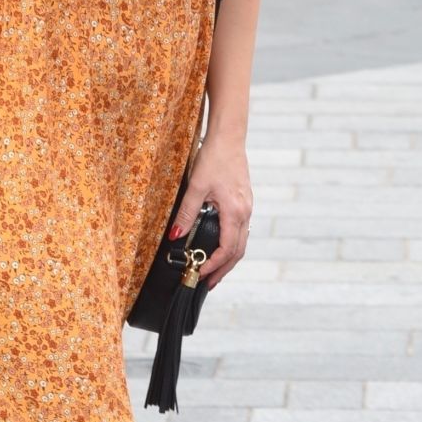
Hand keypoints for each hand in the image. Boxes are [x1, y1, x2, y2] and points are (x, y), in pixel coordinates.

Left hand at [168, 136, 252, 289]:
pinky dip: (232, 245)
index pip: (227, 248)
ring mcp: (247, 207)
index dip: (214, 264)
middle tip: (208, 283)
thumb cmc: (213, 158)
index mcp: (235, 211)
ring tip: (214, 271)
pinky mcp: (244, 202)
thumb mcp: (196, 187)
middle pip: (238, 250)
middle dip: (223, 269)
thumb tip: (175, 237)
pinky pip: (241, 231)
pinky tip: (221, 248)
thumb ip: (186, 214)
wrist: (228, 138)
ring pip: (241, 242)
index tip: (200, 273)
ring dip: (228, 259)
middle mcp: (245, 212)